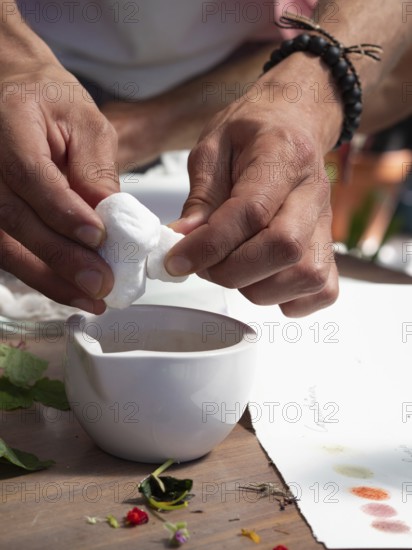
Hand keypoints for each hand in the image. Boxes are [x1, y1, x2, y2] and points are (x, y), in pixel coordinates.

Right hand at [0, 35, 117, 311]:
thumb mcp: (87, 124)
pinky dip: (37, 275)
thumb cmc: (55, 107)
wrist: (19, 98)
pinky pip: (4, 251)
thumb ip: (95, 168)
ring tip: (89, 298)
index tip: (99, 237)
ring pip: (3, 244)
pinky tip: (67, 290)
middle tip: (100, 283)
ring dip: (48, 278)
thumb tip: (108, 217)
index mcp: (8, 125)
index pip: (30, 175)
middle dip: (60, 257)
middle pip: (13, 218)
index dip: (62, 211)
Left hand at [166, 55, 341, 316]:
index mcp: (282, 156)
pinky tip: (264, 281)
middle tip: (206, 264)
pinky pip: (323, 289)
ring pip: (305, 275)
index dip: (210, 245)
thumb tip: (185, 241)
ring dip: (258, 287)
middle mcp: (312, 192)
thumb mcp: (211, 148)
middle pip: (284, 249)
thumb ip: (200, 197)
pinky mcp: (328, 245)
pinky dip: (291, 299)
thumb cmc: (250, 132)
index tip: (177, 261)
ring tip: (233, 269)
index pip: (251, 213)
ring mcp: (326, 222)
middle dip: (233, 271)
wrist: (292, 121)